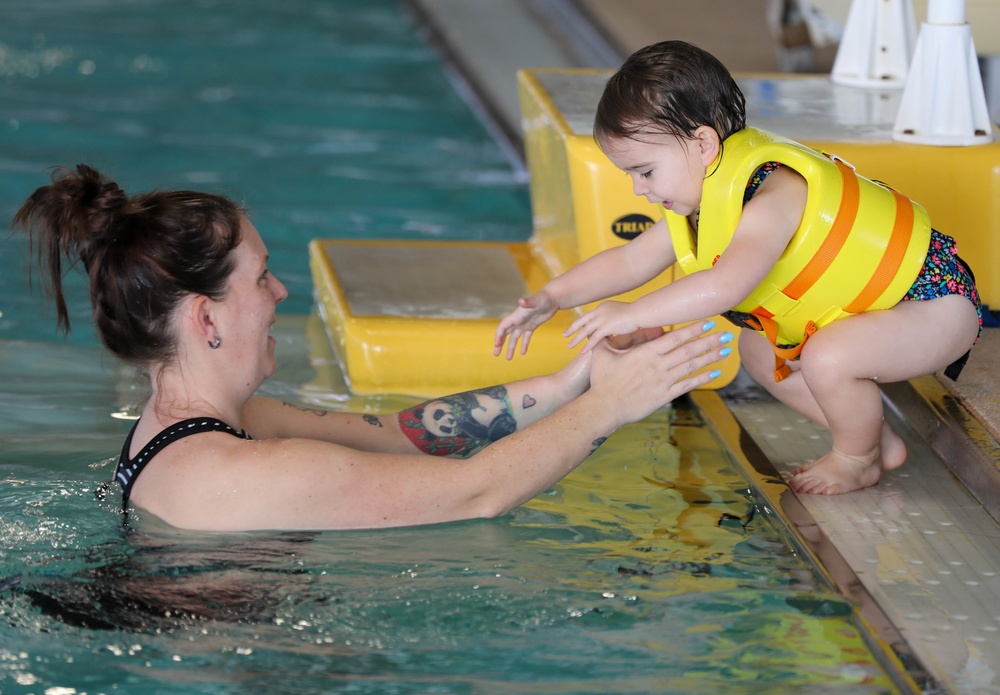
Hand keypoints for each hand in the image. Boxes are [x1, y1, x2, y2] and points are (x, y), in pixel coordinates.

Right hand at [494, 289, 558, 359]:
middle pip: (505, 334)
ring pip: (515, 338)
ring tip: (509, 358)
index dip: (498, 336)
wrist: (553, 298)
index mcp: (516, 316)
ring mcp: (525, 323)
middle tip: (496, 354)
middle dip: (500, 344)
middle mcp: (518, 320)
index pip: (503, 327)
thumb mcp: (536, 300)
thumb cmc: (544, 298)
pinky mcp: (532, 326)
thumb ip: (528, 302)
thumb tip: (521, 301)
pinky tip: (523, 353)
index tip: (497, 345)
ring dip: (511, 347)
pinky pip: (526, 337)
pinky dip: (524, 345)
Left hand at [564, 301, 640, 351]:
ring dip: (576, 339)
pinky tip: (582, 352)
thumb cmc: (636, 313)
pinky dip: (587, 345)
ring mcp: (602, 318)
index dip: (582, 322)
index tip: (576, 327)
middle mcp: (600, 311)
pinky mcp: (606, 326)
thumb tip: (616, 323)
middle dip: (572, 328)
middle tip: (563, 335)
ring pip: (585, 330)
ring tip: (569, 346)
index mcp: (602, 307)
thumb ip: (615, 318)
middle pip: (582, 321)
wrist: (641, 312)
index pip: (589, 316)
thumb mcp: (622, 313)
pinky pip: (594, 338)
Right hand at [587, 321, 731, 427]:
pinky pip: (687, 385)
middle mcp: (658, 365)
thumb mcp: (601, 355)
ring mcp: (663, 381)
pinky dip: (702, 378)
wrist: (605, 407)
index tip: (708, 322)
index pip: (674, 337)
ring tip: (725, 350)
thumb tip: (601, 327)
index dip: (693, 329)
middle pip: (688, 350)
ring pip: (691, 366)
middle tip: (726, 334)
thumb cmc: (602, 380)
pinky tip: (715, 373)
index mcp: (646, 353)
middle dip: (709, 341)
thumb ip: (605, 339)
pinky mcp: (664, 395)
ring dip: (710, 357)